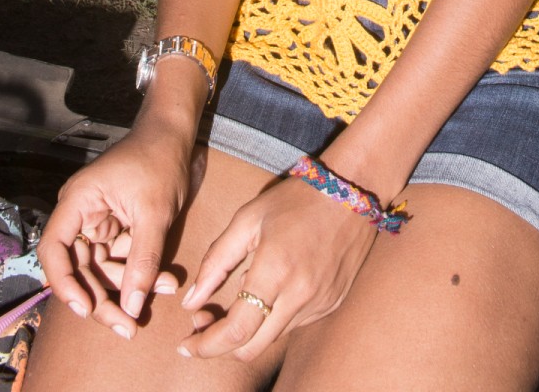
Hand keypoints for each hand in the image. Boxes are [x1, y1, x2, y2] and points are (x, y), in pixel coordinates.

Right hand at [38, 114, 193, 335]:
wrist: (175, 134)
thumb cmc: (159, 160)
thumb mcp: (154, 211)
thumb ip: (143, 260)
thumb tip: (133, 307)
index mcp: (78, 201)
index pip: (54, 250)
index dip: (64, 284)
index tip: (85, 309)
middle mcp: (81, 214)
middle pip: (79, 269)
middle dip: (103, 298)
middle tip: (127, 326)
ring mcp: (97, 222)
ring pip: (101, 269)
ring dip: (129, 286)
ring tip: (164, 290)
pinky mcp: (115, 227)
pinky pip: (119, 259)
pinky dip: (139, 271)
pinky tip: (165, 280)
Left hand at [178, 175, 377, 363]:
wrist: (352, 190)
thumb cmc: (296, 199)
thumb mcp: (248, 219)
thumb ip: (216, 262)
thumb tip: (191, 301)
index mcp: (275, 271)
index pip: (237, 331)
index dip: (206, 345)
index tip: (186, 345)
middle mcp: (300, 295)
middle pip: (252, 348)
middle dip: (220, 344)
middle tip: (203, 322)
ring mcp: (320, 303)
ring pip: (272, 339)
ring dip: (246, 332)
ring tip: (232, 303)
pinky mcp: (332, 303)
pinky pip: (293, 325)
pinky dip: (272, 319)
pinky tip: (265, 294)